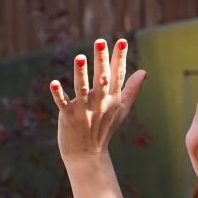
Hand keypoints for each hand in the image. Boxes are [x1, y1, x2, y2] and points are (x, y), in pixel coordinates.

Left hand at [50, 37, 145, 162]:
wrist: (88, 156)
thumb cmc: (104, 129)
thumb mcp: (121, 109)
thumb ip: (132, 89)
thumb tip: (144, 72)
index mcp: (113, 99)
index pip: (118, 75)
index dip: (120, 58)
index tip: (122, 41)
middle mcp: (100, 103)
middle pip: (102, 79)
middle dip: (101, 61)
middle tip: (100, 42)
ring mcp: (84, 110)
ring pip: (82, 89)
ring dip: (81, 74)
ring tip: (80, 57)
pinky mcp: (69, 117)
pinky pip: (63, 104)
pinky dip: (58, 94)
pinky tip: (54, 83)